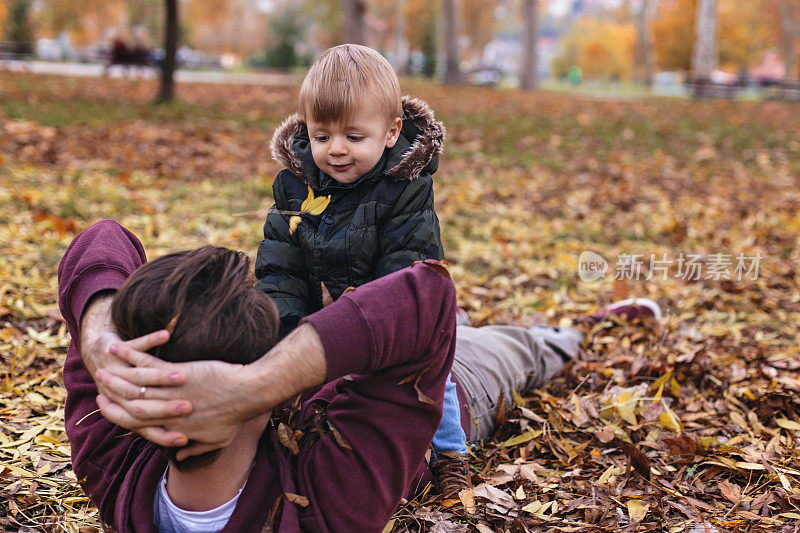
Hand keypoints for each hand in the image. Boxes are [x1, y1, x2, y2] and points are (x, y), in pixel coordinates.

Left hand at [80, 293, 188, 445]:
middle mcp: (121, 392)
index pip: (147, 427)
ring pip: (139, 376)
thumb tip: (180, 453)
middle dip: (166, 409)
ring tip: (181, 376)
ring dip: (158, 378)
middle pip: (143, 406)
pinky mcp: (118, 349)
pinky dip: (150, 340)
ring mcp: (118, 370)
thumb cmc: (121, 385)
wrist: (96, 353)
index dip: (164, 435)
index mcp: (129, 408)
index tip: (183, 438)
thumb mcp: (140, 407)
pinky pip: (136, 346)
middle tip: (187, 409)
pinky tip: (166, 335)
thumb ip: (163, 429)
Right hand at [97, 347, 253, 456]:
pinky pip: (144, 363)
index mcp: (174, 427)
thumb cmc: (236, 414)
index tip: (109, 410)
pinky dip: (128, 355)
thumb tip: (181, 454)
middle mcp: (166, 412)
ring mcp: (168, 392)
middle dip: (111, 397)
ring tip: (101, 367)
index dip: (120, 418)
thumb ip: (197, 447)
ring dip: (113, 376)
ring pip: (132, 385)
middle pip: (129, 406)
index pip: (138, 426)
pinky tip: (117, 348)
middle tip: (98, 389)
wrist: (248, 392)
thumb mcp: (217, 439)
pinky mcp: (173, 373)